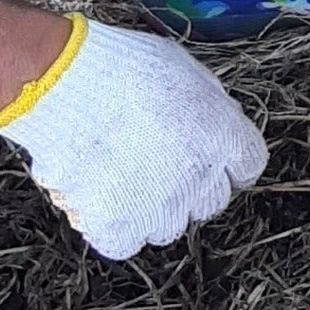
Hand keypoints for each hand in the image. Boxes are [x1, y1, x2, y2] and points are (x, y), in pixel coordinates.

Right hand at [0, 14, 267, 258]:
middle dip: (190, 185)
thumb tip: (213, 127)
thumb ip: (210, 108)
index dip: (226, 160)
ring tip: (121, 175)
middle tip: (157, 162)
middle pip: (210, 202)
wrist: (62, 81)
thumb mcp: (186, 71)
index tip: (205, 154)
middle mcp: (200, 178)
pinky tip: (99, 196)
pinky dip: (111, 226)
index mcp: (223, 136)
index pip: (248, 166)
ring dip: (150, 208)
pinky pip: (124, 243)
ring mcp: (158, 207)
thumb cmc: (119, 67)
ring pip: (167, 227)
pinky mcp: (116, 226)